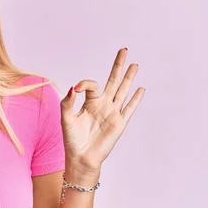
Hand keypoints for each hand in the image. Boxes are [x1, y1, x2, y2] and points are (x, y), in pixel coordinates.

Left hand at [60, 48, 144, 175]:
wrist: (81, 158)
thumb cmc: (72, 139)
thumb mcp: (66, 119)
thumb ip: (68, 103)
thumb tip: (74, 87)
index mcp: (89, 102)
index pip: (91, 85)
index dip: (84, 84)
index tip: (77, 90)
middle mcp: (102, 104)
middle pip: (112, 80)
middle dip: (118, 65)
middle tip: (124, 50)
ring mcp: (112, 113)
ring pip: (123, 91)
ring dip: (129, 78)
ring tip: (135, 65)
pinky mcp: (119, 123)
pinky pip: (129, 108)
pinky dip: (135, 99)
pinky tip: (141, 89)